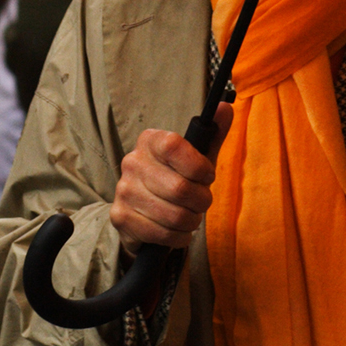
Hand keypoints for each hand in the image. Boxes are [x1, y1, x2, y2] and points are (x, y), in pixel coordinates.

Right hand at [109, 102, 232, 252]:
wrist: (145, 214)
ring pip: (174, 215)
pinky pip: (162, 234)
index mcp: (150, 140)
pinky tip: (177, 230)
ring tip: (189, 217)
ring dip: (191, 221)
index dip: (198, 166)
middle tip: (201, 202)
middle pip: (180, 188)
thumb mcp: (197, 158)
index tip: (207, 176)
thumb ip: (213, 135)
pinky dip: (178, 237)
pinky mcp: (120, 217)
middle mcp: (132, 162)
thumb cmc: (177, 180)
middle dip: (201, 201)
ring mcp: (123, 190)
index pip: (174, 146)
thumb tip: (225, 107)